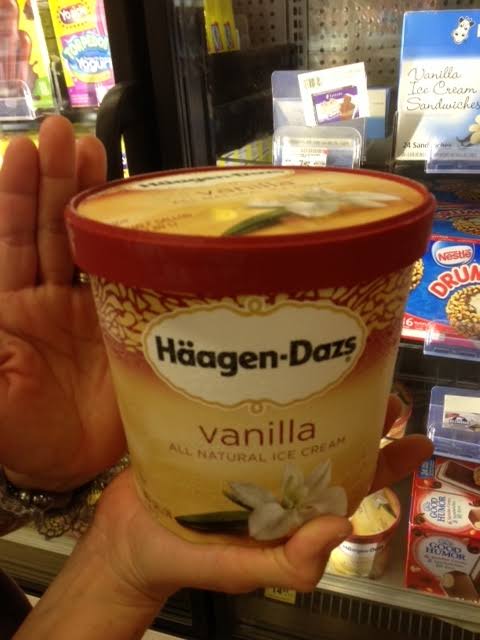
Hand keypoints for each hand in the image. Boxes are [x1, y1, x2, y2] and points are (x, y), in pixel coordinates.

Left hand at [0, 116, 124, 490]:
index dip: (15, 195)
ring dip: (93, 198)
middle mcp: (50, 295)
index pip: (11, 238)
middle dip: (57, 180)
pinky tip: (141, 213)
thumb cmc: (19, 434)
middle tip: (67, 135)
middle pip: (52, 227)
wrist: (72, 467)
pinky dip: (136, 244)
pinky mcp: (129, 323)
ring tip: (98, 152)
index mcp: (10, 304)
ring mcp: (92, 306)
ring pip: (91, 242)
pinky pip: (132, 276)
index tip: (25, 150)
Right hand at [90, 397, 432, 599]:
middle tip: (378, 386)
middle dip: (359, 419)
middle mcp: (279, 479)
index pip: (351, 485)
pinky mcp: (221, 434)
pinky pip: (253, 414)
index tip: (414, 435)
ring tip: (337, 369)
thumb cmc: (185, 561)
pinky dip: (268, 395)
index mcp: (294, 512)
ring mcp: (251, 454)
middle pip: (330, 445)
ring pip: (295, 424)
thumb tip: (343, 524)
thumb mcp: (241, 571)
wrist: (125, 540)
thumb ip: (290, 562)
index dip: (386, 462)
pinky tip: (272, 370)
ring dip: (319, 400)